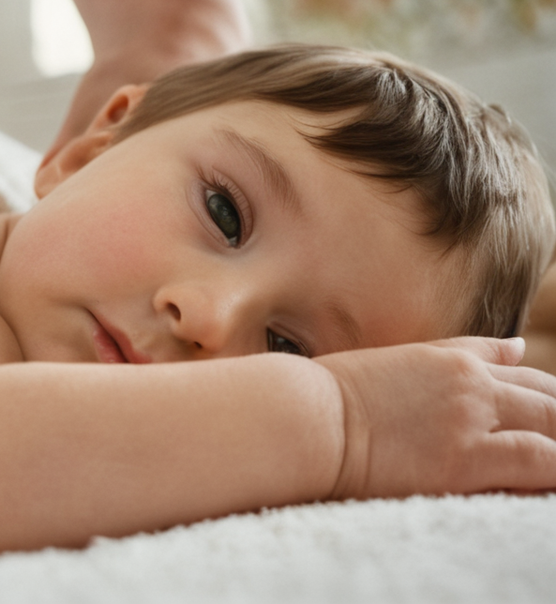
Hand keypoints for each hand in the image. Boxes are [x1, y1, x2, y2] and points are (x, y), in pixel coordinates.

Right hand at [316, 337, 555, 498]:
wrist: (301, 417)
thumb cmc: (333, 396)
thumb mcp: (402, 361)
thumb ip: (464, 352)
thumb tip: (517, 346)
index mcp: (455, 361)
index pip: (529, 378)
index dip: (550, 402)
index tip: (549, 422)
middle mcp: (471, 385)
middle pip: (550, 402)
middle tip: (551, 441)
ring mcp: (469, 420)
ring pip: (553, 426)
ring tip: (550, 468)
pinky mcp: (463, 459)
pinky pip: (538, 462)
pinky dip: (554, 471)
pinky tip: (549, 485)